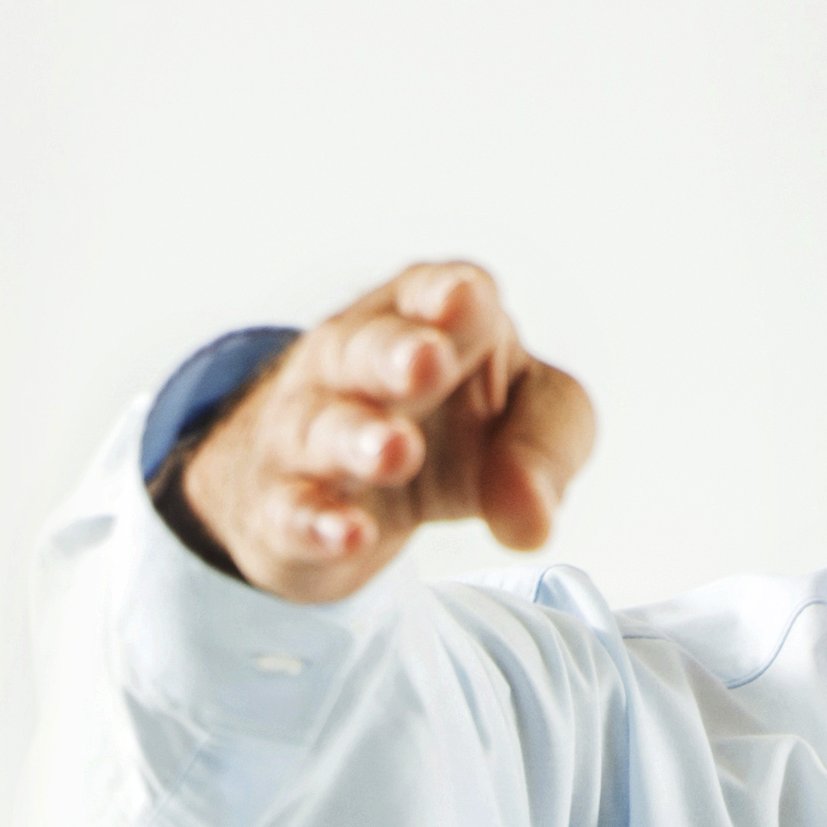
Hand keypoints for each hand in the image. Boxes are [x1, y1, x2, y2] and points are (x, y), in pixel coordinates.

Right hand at [177, 261, 599, 603]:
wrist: (325, 491)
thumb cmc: (450, 430)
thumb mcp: (523, 425)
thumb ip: (545, 451)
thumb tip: (535, 522)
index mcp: (422, 319)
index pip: (431, 293)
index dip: (445, 296)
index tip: (465, 298)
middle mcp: (351, 362)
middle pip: (364, 350)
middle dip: (396, 354)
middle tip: (429, 359)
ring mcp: (306, 433)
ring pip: (324, 428)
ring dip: (359, 439)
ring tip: (397, 450)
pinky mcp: (281, 509)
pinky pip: (293, 513)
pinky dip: (320, 524)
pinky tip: (351, 534)